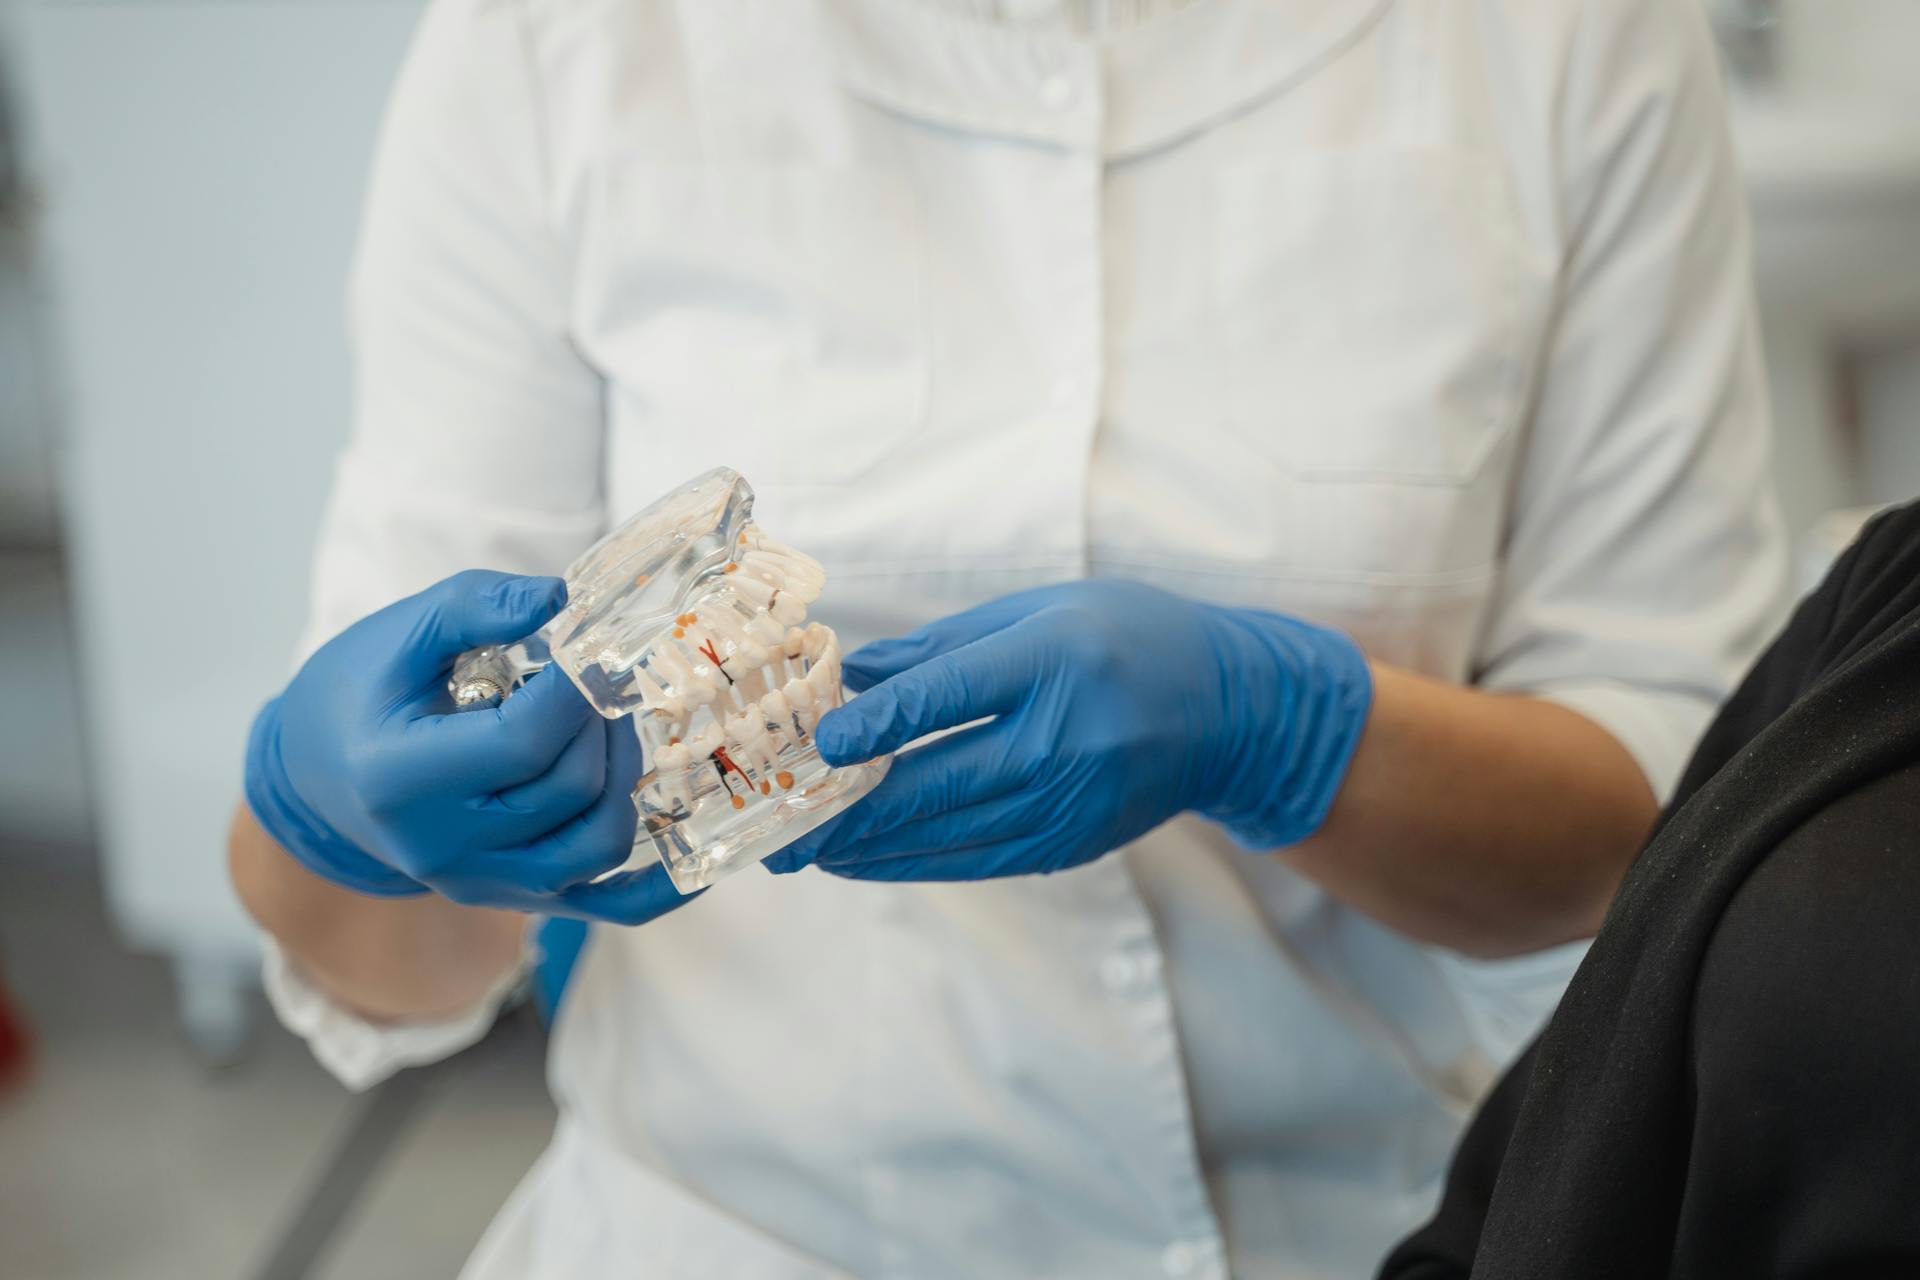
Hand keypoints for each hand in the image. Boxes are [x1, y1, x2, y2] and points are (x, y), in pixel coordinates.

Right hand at [243, 570, 683, 923]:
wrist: (319, 779)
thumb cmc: (359, 694)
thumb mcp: (402, 633)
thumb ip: (479, 607)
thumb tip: (565, 598)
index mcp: (401, 780)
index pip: (522, 743)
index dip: (579, 692)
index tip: (601, 649)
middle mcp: (441, 847)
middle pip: (567, 791)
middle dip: (602, 723)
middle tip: (604, 678)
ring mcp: (480, 883)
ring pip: (594, 845)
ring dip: (624, 778)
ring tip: (608, 728)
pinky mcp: (513, 899)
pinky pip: (606, 909)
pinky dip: (659, 889)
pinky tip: (699, 863)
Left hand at [762, 579, 1372, 881]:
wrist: (1228, 710)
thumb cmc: (1124, 639)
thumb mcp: (1038, 612)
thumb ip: (943, 650)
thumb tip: (851, 679)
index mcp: (1055, 661)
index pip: (950, 698)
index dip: (877, 723)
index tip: (819, 742)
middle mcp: (1065, 740)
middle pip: (936, 785)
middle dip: (845, 813)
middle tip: (776, 831)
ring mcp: (1071, 802)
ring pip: (948, 837)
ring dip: (868, 849)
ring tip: (803, 850)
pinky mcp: (1071, 842)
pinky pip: (977, 860)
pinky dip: (914, 862)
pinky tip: (866, 859)